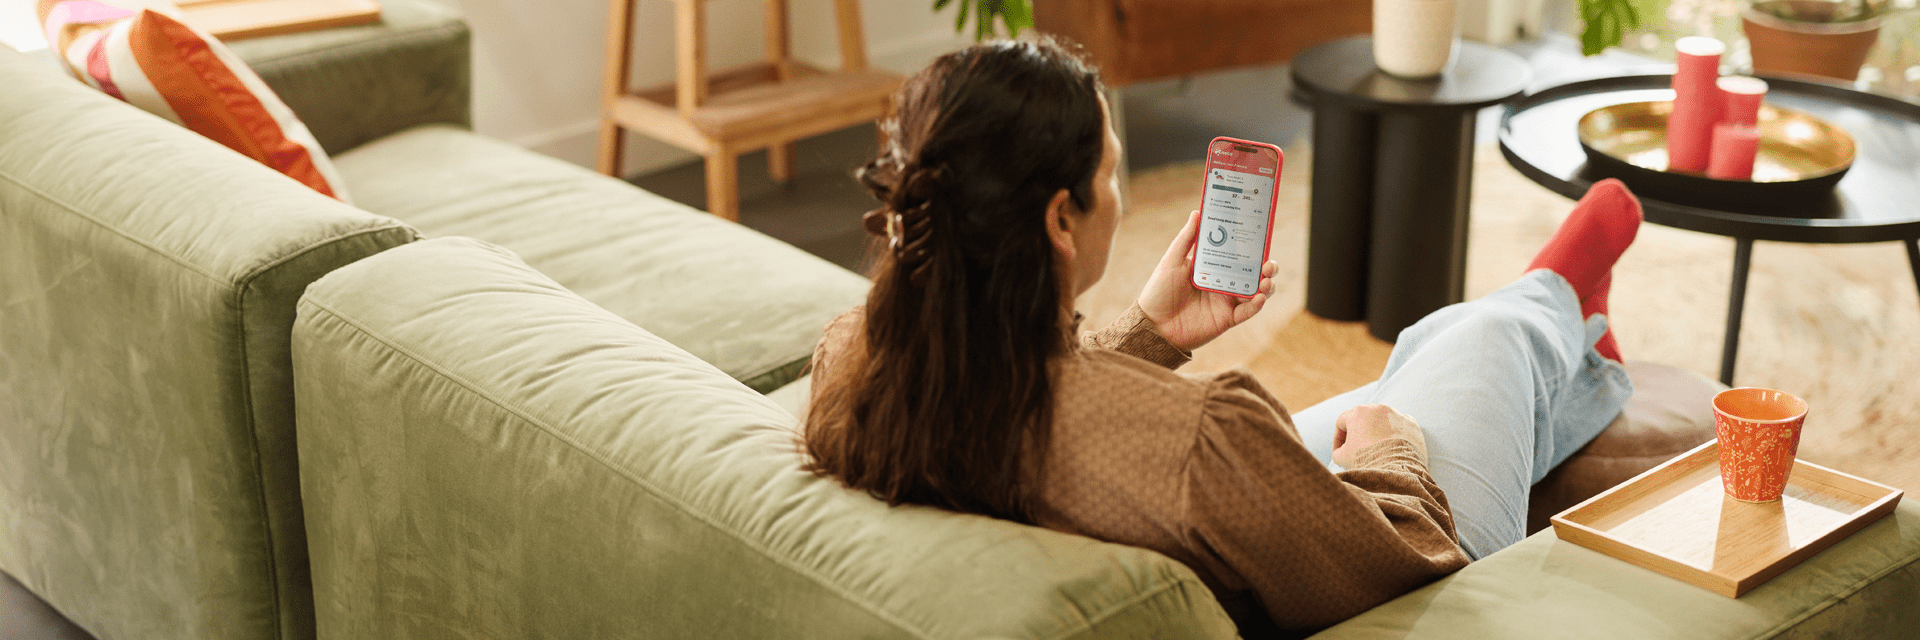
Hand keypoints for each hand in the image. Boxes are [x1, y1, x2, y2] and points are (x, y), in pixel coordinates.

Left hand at [1137, 210, 1276, 351]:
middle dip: (1267, 266)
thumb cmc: (1159, 291)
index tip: (1262, 235)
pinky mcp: (1226, 319)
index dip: (1252, 245)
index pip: (1238, 253)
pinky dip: (1256, 305)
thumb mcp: (1172, 261)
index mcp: (1213, 266)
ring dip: (1266, 285)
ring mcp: (1226, 301)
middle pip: (1253, 272)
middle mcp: (1224, 282)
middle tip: (1268, 262)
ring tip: (1266, 279)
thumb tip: (1197, 212)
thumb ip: (1187, 238)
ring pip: (1256, 291)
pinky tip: (1258, 297)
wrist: (1152, 324)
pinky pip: (1247, 312)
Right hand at [1332, 404, 1427, 468]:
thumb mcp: (1342, 458)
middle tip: (1358, 450)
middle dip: (1359, 433)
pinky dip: (1397, 435)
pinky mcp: (1412, 424)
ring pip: (1384, 421)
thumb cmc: (1366, 461)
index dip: (1338, 438)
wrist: (1395, 470)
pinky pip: (1401, 426)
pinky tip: (1394, 448)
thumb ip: (1338, 451)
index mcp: (1357, 412)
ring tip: (1378, 450)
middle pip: (1363, 419)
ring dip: (1379, 433)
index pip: (1342, 422)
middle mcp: (1377, 408)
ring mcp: (1397, 414)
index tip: (1340, 452)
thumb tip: (1341, 452)